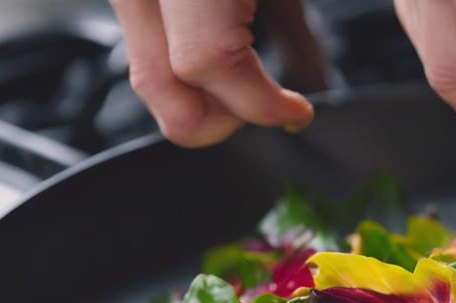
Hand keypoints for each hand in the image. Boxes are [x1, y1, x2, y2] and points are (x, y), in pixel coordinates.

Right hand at [109, 0, 317, 146]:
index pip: (204, 62)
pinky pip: (144, 45)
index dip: (259, 102)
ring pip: (146, 73)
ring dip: (201, 96)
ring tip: (247, 79)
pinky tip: (226, 55)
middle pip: (159, 85)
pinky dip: (184, 65)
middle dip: (219, 116)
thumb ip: (296, 32)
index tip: (295, 111)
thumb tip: (310, 91)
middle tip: (263, 104)